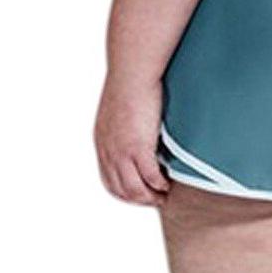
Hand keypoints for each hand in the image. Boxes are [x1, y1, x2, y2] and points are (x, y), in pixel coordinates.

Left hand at [94, 75, 169, 206]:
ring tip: (165, 195)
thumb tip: (137, 131)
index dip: (127, 193)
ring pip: (135, 189)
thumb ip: (124, 127)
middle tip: (158, 200)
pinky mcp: (138, 147)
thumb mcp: (119, 111)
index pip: (110, 181)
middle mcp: (109, 151)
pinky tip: (169, 183)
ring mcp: (122, 151)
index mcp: (103, 143)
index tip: (143, 194)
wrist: (131, 72)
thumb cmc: (130, 84)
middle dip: (141, 199)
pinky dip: (160, 184)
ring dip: (151, 196)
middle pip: (122, 190)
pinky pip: (150, 177)